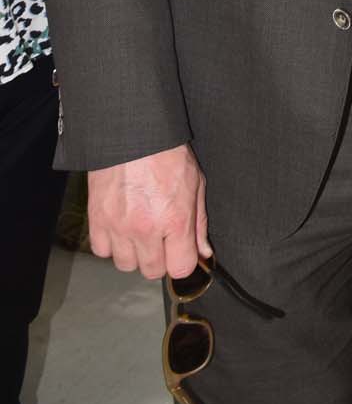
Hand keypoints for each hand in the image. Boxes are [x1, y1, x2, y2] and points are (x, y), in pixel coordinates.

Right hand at [88, 144, 209, 280]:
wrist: (132, 133)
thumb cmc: (166, 153)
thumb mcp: (195, 183)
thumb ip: (199, 222)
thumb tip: (203, 252)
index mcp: (175, 219)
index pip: (180, 268)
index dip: (182, 260)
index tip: (180, 251)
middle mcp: (146, 228)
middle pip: (152, 271)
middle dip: (159, 257)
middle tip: (160, 236)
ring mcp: (119, 227)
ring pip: (126, 264)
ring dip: (134, 252)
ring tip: (138, 229)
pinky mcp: (97, 220)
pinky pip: (102, 251)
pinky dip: (110, 243)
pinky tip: (120, 225)